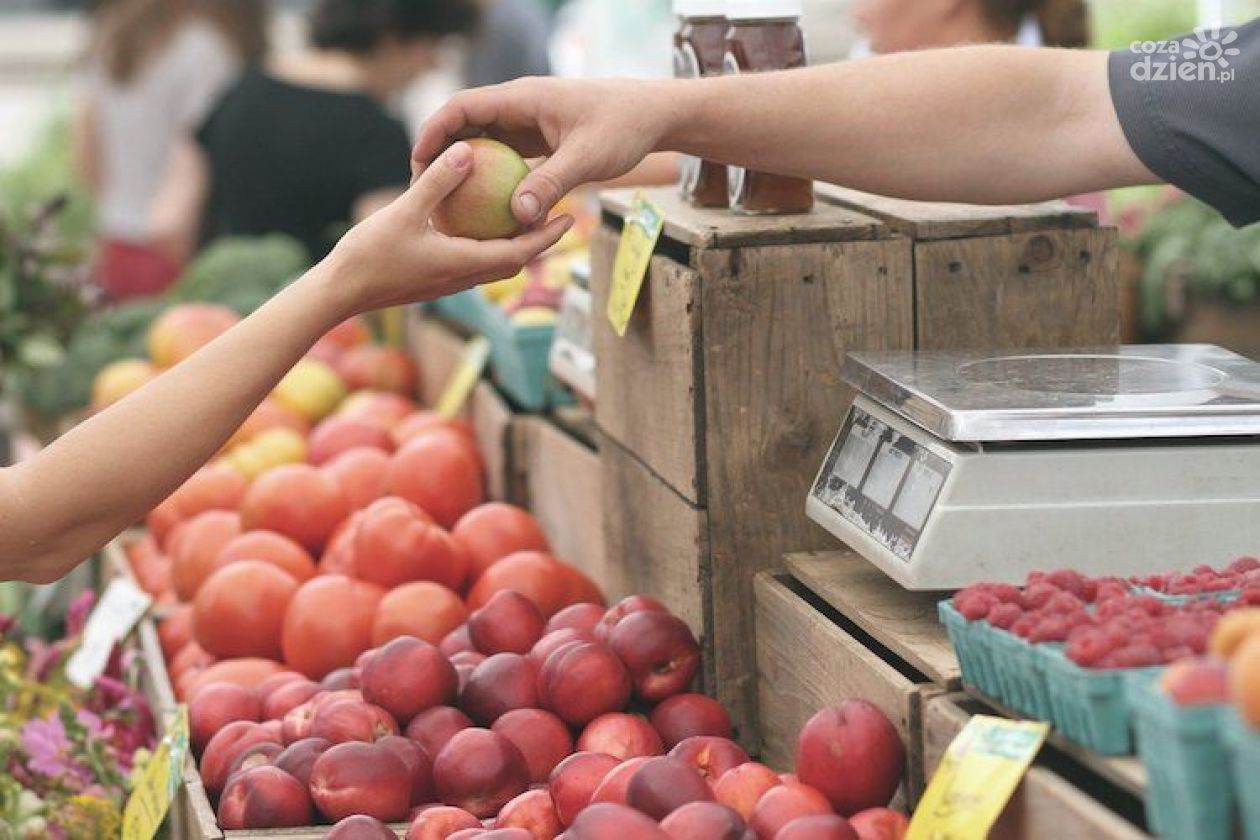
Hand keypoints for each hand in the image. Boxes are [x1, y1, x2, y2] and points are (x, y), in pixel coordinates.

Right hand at [326, 141, 573, 314]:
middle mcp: (462, 278)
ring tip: (525, 217)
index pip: (520, 253)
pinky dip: (486, 245)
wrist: (340, 293)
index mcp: (464, 264)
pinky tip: (478, 224)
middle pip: (514, 261)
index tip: (569, 218)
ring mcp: (448, 282)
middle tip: (558, 215)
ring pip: (493, 264)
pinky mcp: (434, 280)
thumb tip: (467, 151)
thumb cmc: (369, 255)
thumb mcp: (405, 211)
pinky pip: (471, 262)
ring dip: (514, 245)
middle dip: (539, 241)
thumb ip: (438, 182)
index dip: (547, 237)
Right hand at [412, 77, 674, 226]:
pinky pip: (505, 157)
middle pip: (465, 125)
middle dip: (440, 153)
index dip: (434, 132)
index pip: (463, 107)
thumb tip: (518, 217)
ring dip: (464, 168)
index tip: (418, 162)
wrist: (652, 115)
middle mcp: (519, 107)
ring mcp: (528, 123)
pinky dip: (491, 178)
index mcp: (522, 98)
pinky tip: (484, 209)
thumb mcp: (587, 158)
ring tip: (445, 202)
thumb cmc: (623, 127)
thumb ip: (551, 184)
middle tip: (422, 188)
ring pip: (483, 142)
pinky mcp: (538, 140)